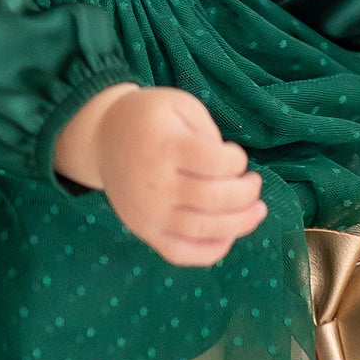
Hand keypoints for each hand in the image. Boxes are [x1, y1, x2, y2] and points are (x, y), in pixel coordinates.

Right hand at [93, 87, 266, 266]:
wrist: (102, 137)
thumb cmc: (149, 117)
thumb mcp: (180, 105)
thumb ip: (208, 132)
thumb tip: (231, 171)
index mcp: (165, 146)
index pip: (216, 163)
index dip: (237, 161)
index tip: (235, 156)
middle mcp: (155, 184)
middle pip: (214, 199)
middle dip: (246, 194)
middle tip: (254, 184)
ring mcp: (149, 213)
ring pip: (203, 229)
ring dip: (240, 224)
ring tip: (257, 211)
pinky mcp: (145, 232)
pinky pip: (180, 253)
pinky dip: (210, 252)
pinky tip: (228, 236)